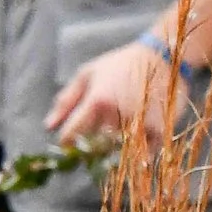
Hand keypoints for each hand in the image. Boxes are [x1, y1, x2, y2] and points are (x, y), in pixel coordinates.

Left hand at [45, 38, 181, 150]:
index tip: (69, 144)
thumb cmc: (120, 65)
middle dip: (89, 150)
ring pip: (117, 154)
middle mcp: (117, 114)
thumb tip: (49, 127)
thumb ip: (66, 101)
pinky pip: (142, 154)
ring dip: (112, 154)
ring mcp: (139, 124)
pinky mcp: (159, 130)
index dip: (67, 143)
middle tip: (92, 144)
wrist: (162, 57)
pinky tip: (134, 144)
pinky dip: (136, 154)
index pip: (72, 135)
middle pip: (94, 148)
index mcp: (97, 101)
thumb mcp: (87, 74)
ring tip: (114, 141)